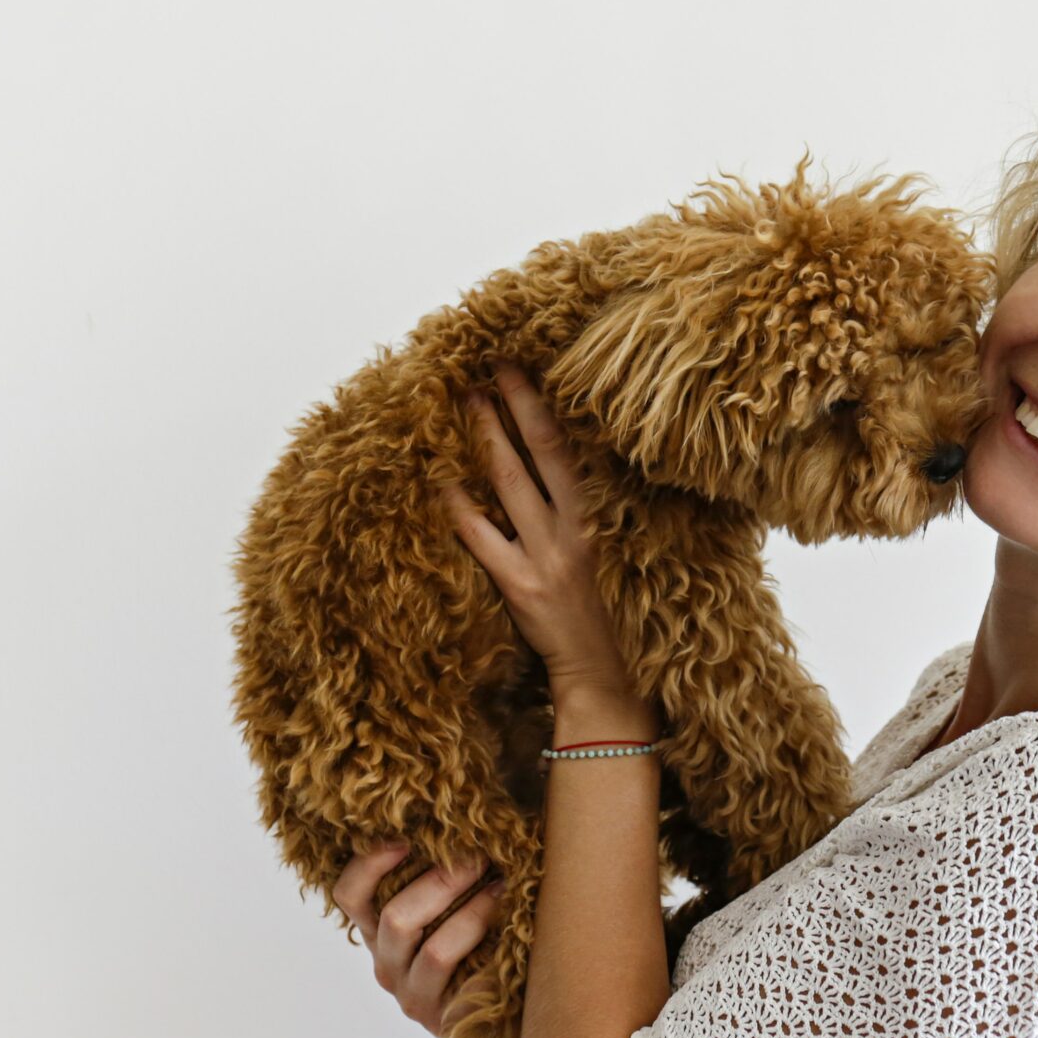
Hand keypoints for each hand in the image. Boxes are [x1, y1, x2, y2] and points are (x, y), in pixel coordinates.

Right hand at [333, 841, 503, 1037]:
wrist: (498, 1017)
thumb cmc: (478, 947)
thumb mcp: (449, 910)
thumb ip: (441, 879)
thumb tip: (462, 825)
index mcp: (379, 932)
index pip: (350, 896)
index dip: (368, 863)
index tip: (404, 837)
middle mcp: (387, 963)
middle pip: (394, 916)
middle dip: (440, 879)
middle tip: (479, 855)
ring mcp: (410, 992)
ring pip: (426, 943)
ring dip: (465, 905)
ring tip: (499, 882)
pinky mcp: (436, 1013)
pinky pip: (446, 961)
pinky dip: (476, 928)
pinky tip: (505, 912)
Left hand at [438, 364, 630, 696]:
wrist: (598, 670)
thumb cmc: (597, 609)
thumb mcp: (596, 551)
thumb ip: (572, 512)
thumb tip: (538, 466)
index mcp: (593, 517)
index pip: (566, 450)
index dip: (542, 407)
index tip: (520, 371)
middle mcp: (572, 529)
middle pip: (541, 454)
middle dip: (514, 406)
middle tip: (489, 367)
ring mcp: (546, 556)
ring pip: (510, 485)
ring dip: (486, 440)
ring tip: (464, 404)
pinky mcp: (520, 586)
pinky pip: (482, 538)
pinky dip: (459, 508)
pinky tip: (439, 482)